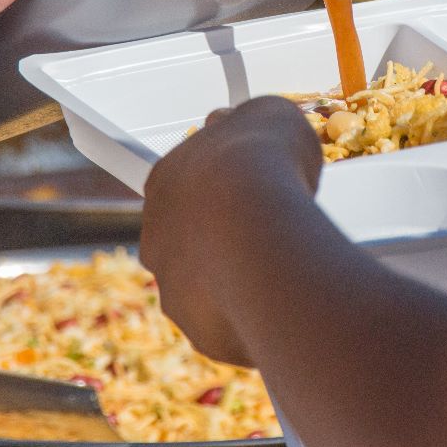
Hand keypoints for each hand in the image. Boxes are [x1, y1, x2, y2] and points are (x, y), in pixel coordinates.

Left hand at [140, 96, 322, 365]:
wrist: (262, 223)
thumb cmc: (264, 164)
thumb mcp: (268, 116)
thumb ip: (253, 125)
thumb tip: (252, 126)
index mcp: (165, 181)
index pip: (188, 187)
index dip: (222, 188)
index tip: (248, 191)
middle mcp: (159, 237)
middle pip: (193, 242)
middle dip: (229, 241)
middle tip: (274, 233)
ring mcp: (175, 287)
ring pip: (211, 289)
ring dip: (241, 283)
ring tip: (287, 271)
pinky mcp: (202, 330)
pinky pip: (232, 327)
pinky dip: (256, 321)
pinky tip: (287, 303)